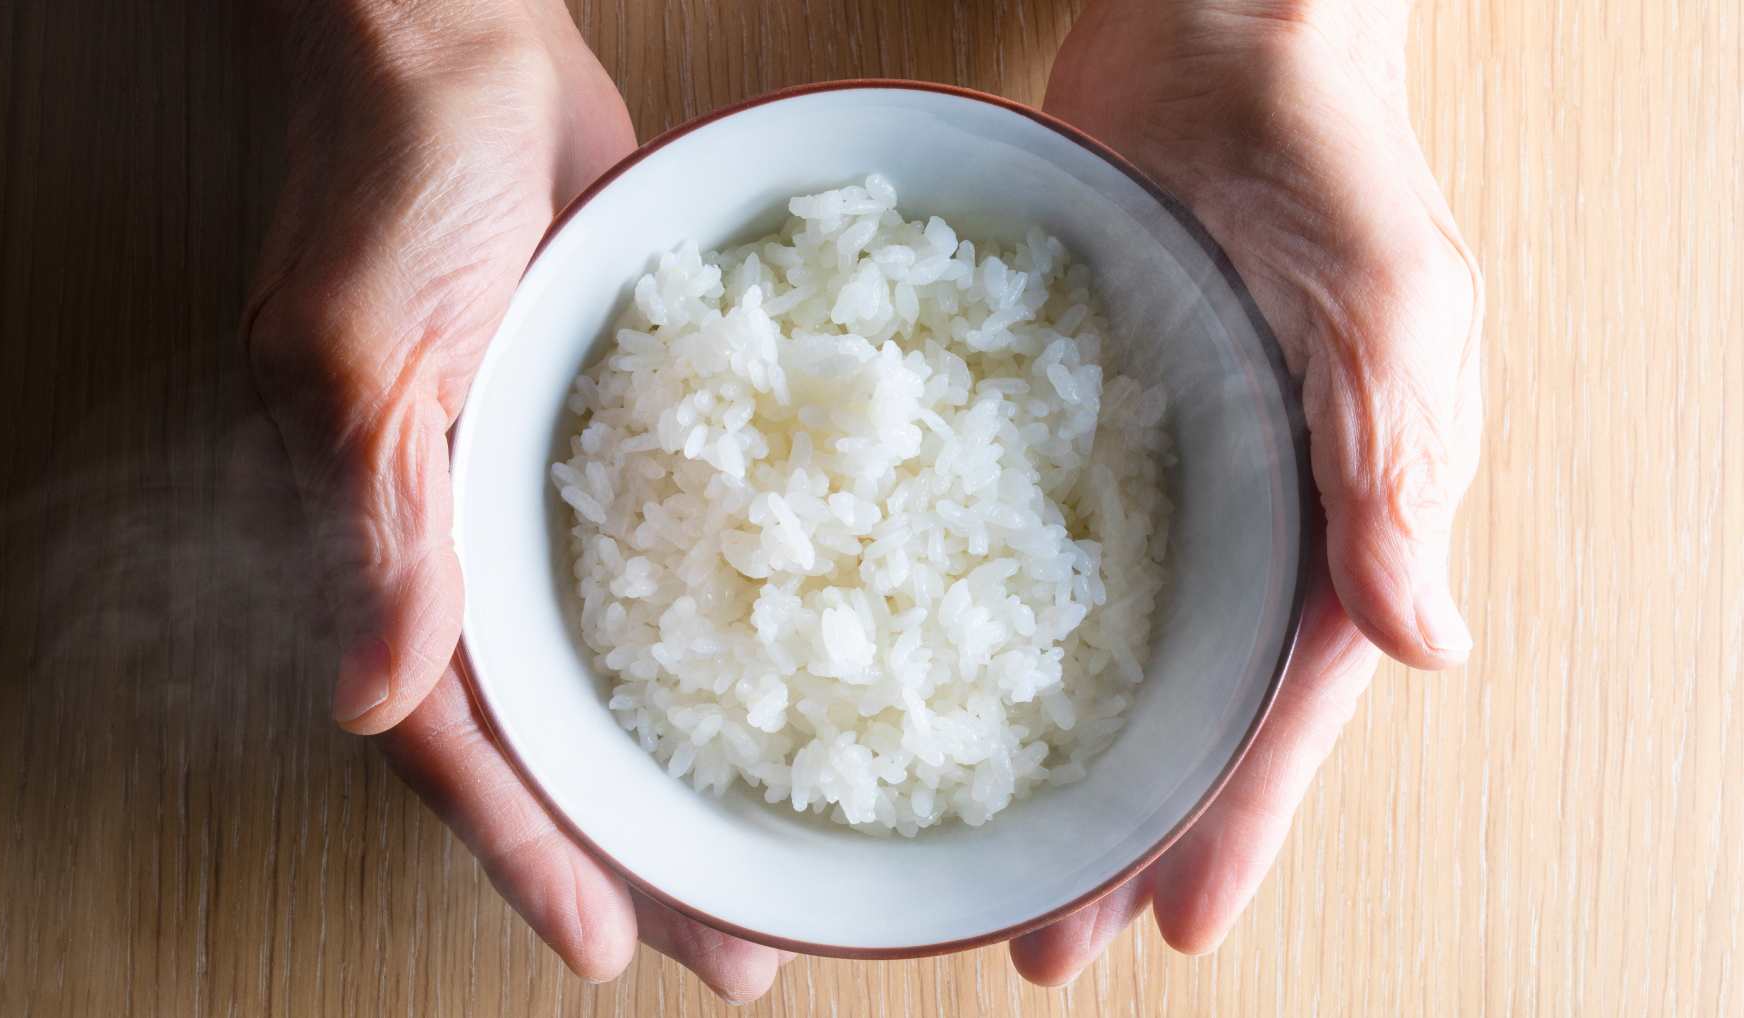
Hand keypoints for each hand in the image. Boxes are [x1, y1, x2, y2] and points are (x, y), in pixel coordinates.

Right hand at [246, 1, 784, 999]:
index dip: (530, 848)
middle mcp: (468, 540)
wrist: (460, 46)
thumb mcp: (361, 349)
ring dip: (685, 767)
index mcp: (392, 539)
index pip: (457, 737)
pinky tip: (793, 687)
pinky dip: (717, 637)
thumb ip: (377, 523)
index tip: (610, 944)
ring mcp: (545, 494)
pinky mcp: (615, 434)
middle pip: (552, 731)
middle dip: (633, 845)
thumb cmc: (391, 175)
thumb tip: (370, 703)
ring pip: (615, 669)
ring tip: (775, 857)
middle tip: (736, 942)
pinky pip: (666, 562)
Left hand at [1013, 0, 1482, 981]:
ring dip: (1048, 751)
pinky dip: (979, 615)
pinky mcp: (1066, 412)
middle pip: (1181, 707)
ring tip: (979, 851)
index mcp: (1341, 513)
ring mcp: (1151, 471)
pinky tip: (918, 678)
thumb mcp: (1391, 316)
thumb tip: (1425, 647)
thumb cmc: (1334, 157)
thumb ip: (1395, 475)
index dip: (1236, 819)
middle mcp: (1244, 515)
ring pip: (1099, 647)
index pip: (1289, 702)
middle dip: (1123, 828)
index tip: (1172, 924)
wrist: (1223, 34)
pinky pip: (1024, 534)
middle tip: (1042, 939)